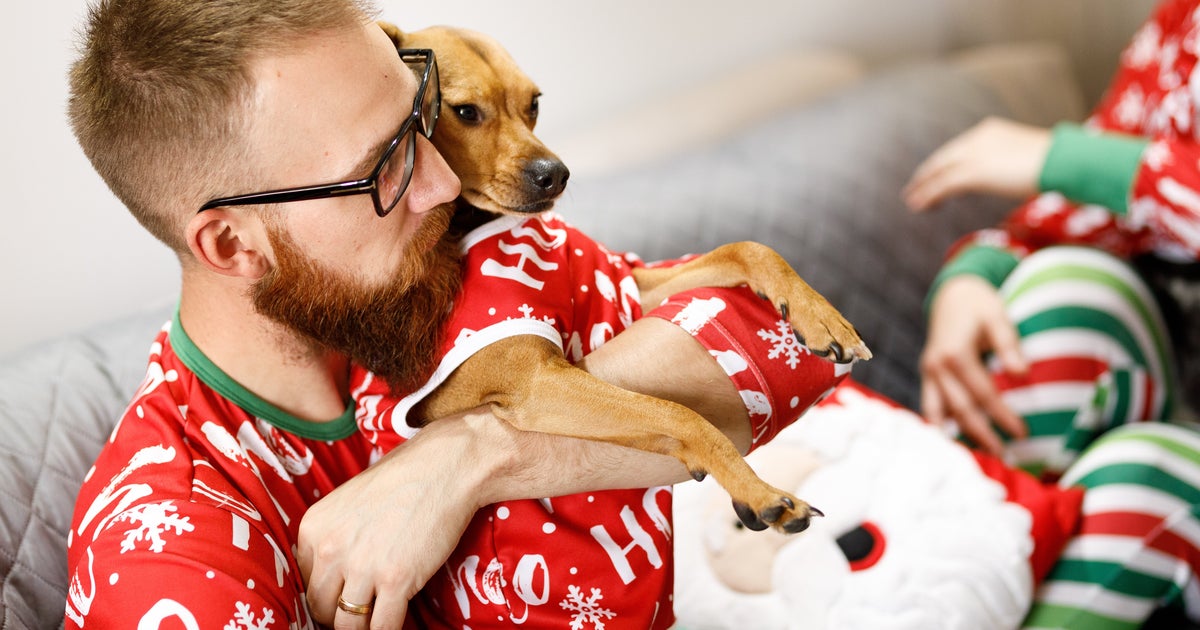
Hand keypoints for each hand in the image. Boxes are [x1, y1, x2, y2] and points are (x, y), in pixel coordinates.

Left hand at [297, 410, 505, 629]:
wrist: (445, 467)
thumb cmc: (405, 477)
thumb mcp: (350, 500)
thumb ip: (335, 534)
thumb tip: (336, 568)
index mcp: (313, 528)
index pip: (304, 581)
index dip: (327, 591)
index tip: (344, 593)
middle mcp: (330, 549)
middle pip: (320, 607)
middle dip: (339, 615)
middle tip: (360, 611)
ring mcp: (362, 567)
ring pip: (347, 625)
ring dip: (362, 627)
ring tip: (378, 618)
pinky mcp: (395, 580)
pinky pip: (382, 627)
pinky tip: (397, 620)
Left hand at [904, 117, 1051, 211]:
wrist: (1063, 160)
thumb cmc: (1056, 163)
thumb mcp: (1024, 158)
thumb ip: (1008, 163)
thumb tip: (1008, 175)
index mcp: (990, 131)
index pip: (958, 148)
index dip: (943, 163)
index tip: (933, 175)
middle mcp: (978, 139)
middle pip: (943, 158)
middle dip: (926, 175)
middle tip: (913, 189)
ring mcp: (974, 154)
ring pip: (939, 172)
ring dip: (923, 188)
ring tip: (912, 202)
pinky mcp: (973, 172)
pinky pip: (943, 185)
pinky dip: (928, 196)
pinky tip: (919, 206)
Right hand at [920, 275, 1027, 453]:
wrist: (952, 295)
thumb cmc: (979, 305)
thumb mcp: (997, 317)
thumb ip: (1008, 345)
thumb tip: (1022, 373)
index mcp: (954, 354)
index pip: (983, 394)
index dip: (1002, 416)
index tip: (1022, 433)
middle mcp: (936, 367)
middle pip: (961, 409)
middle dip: (982, 434)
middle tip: (1003, 456)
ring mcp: (928, 372)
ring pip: (940, 412)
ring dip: (959, 435)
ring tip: (977, 455)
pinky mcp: (926, 375)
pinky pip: (930, 405)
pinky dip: (939, 424)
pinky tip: (951, 441)